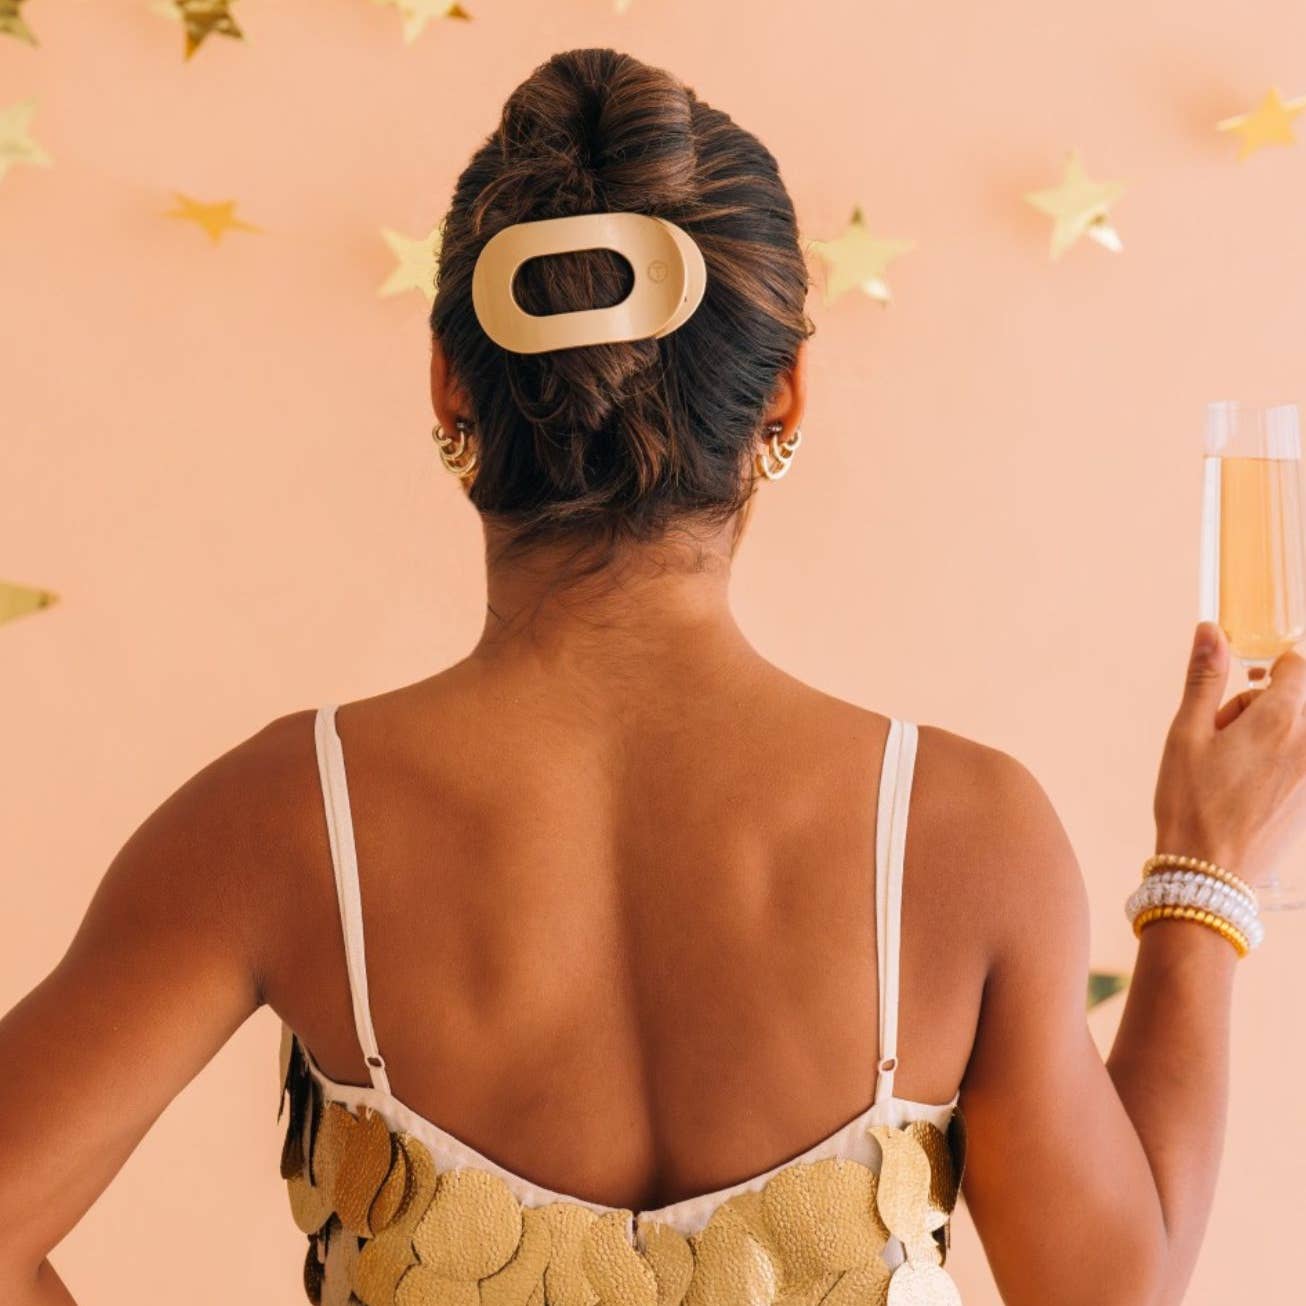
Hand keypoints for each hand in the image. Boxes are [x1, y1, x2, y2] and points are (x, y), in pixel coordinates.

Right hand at [1153, 620, 1305, 887]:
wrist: (1210, 872)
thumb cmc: (1192, 802)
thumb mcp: (1186, 733)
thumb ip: (1205, 677)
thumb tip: (1210, 629)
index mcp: (1280, 719)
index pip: (1296, 665)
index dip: (1266, 670)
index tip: (1241, 685)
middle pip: (1296, 701)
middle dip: (1261, 707)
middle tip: (1221, 738)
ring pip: (1298, 733)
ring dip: (1271, 737)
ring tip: (1232, 766)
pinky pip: (1300, 763)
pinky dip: (1278, 765)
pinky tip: (1246, 790)